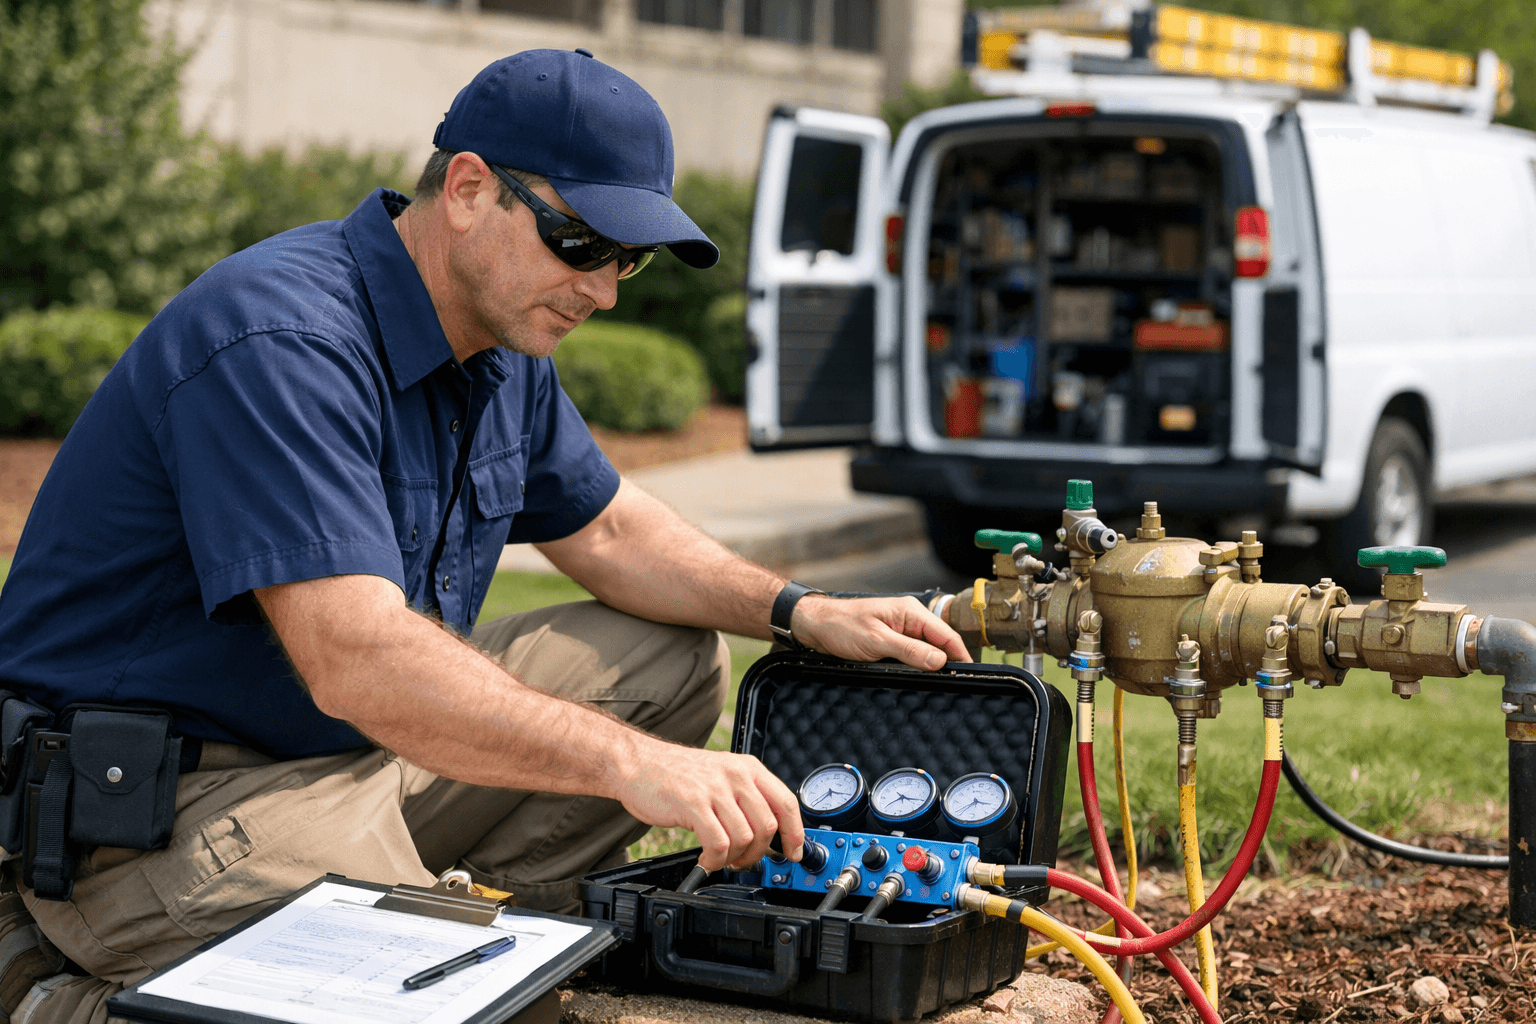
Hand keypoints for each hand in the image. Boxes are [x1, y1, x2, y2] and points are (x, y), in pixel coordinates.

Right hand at [614, 738, 804, 871]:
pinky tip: (705, 859)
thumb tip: (769, 834)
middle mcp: (735, 775)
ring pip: (745, 838)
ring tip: (720, 858)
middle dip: (758, 853)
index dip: (795, 833)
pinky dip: (714, 860)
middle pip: (768, 826)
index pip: (785, 802)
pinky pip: (719, 844)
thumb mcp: (721, 775)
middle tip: (742, 860)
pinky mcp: (693, 804)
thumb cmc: (676, 774)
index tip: (793, 853)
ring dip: (734, 858)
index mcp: (747, 768)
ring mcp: (715, 789)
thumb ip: (745, 797)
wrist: (637, 763)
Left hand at [791, 595, 970, 668]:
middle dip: (946, 664)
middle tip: (955, 686)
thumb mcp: (876, 641)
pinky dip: (916, 667)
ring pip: (925, 653)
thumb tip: (940, 660)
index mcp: (910, 612)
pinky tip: (917, 679)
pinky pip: (911, 656)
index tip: (969, 673)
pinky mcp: (890, 643)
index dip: (960, 655)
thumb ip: (909, 650)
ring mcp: (900, 632)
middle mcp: (909, 620)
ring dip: (930, 667)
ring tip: (939, 686)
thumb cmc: (841, 626)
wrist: (814, 625)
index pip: (946, 634)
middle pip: (939, 645)